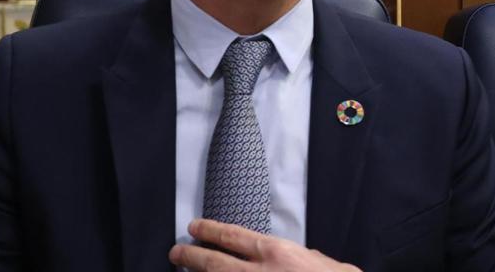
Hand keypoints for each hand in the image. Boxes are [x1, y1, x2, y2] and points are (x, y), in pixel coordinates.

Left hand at [169, 219, 362, 271]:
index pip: (233, 237)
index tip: (195, 227)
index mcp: (276, 253)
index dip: (210, 230)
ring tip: (182, 269)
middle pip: (214, 262)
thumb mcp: (318, 261)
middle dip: (191, 255)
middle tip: (176, 252)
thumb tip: (289, 257)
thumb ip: (298, 256)